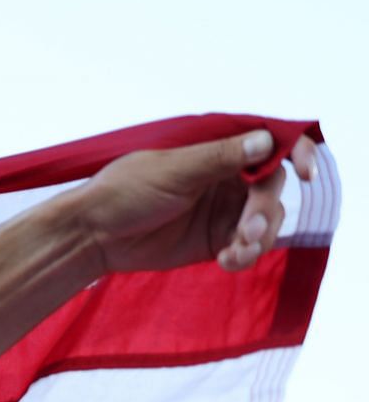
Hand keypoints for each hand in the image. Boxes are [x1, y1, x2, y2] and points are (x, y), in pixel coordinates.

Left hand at [73, 129, 317, 275]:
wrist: (94, 235)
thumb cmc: (123, 192)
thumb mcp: (172, 170)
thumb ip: (219, 158)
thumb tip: (266, 141)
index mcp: (218, 149)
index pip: (270, 144)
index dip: (297, 153)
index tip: (308, 171)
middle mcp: (227, 177)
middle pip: (271, 189)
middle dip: (264, 212)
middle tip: (246, 232)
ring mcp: (222, 210)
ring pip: (265, 221)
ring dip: (258, 237)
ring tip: (235, 251)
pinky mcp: (215, 240)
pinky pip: (246, 247)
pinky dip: (245, 254)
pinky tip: (228, 261)